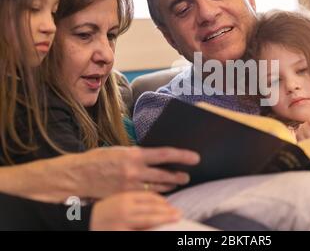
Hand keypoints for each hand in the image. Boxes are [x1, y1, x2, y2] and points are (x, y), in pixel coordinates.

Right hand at [71, 146, 199, 197]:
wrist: (76, 176)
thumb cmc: (97, 160)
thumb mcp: (119, 151)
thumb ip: (137, 155)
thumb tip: (155, 157)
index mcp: (133, 154)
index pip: (164, 154)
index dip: (182, 156)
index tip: (195, 157)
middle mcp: (133, 170)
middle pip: (164, 175)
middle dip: (178, 176)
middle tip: (186, 176)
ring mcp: (129, 186)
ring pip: (157, 188)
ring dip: (169, 186)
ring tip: (176, 184)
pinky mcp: (124, 197)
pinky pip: (145, 197)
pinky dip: (154, 195)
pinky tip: (160, 194)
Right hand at [90, 191, 180, 230]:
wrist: (79, 220)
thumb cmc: (97, 206)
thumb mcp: (114, 195)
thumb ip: (132, 194)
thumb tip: (150, 195)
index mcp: (125, 195)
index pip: (149, 196)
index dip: (161, 200)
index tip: (168, 203)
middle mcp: (125, 207)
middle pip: (153, 207)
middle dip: (168, 210)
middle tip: (178, 212)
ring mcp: (123, 222)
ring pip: (150, 219)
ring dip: (164, 218)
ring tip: (175, 218)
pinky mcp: (121, 232)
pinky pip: (141, 231)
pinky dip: (151, 229)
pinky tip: (159, 230)